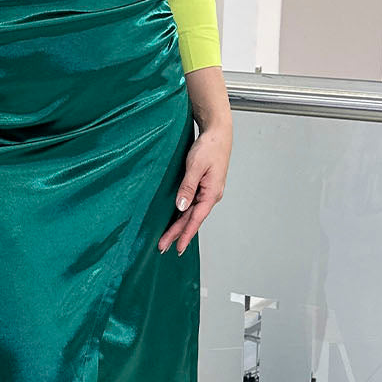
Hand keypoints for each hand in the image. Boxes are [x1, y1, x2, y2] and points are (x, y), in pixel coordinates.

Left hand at [158, 118, 231, 255]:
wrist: (218, 134)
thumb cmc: (209, 147)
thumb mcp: (195, 166)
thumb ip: (187, 187)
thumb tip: (181, 206)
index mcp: (211, 193)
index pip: (196, 219)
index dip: (185, 234)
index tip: (177, 247)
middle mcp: (210, 196)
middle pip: (192, 219)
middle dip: (178, 234)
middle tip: (163, 247)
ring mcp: (207, 192)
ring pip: (191, 214)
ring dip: (179, 226)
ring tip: (167, 239)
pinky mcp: (202, 187)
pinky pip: (192, 206)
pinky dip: (183, 215)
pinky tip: (175, 221)